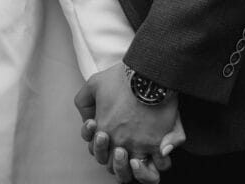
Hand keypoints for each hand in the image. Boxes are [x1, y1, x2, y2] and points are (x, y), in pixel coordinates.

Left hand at [75, 63, 184, 179]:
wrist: (147, 71)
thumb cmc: (121, 77)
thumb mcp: (94, 83)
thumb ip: (84, 102)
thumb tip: (91, 122)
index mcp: (103, 131)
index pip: (99, 155)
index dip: (102, 148)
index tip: (107, 133)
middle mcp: (119, 143)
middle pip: (114, 168)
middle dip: (115, 159)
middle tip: (121, 146)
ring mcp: (139, 146)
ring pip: (135, 172)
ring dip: (136, 168)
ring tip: (138, 154)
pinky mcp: (158, 144)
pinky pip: (161, 165)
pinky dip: (159, 163)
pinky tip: (158, 151)